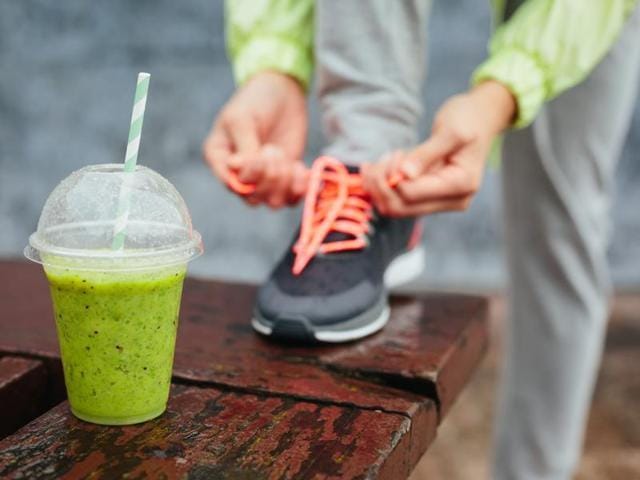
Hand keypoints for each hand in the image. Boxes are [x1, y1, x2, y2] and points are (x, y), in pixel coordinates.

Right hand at [202, 71, 308, 207]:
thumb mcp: (243, 119)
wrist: (281, 92)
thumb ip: (244, 147)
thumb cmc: (255, 101)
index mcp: (219, 159)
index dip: (250, 176)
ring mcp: (262, 179)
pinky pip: (292, 199)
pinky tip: (299, 168)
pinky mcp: (284, 180)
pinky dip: (299, 187)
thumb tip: (239, 171)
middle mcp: (238, 175)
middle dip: (269, 176)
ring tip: (284, 157)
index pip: (231, 184)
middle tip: (273, 149)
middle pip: (254, 198)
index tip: (259, 151)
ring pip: (273, 202)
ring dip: (284, 182)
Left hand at [363, 81, 515, 215]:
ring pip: (395, 207)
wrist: (480, 118)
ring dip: (380, 186)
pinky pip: (399, 200)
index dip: (392, 177)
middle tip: (379, 160)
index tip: (393, 154)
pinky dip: (385, 186)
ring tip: (383, 160)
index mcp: (461, 185)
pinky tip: (383, 166)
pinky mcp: (430, 197)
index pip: (411, 194)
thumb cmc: (469, 119)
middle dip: (381, 185)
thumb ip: (426, 154)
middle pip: (400, 208)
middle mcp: (453, 200)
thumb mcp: (451, 130)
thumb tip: (404, 175)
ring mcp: (441, 201)